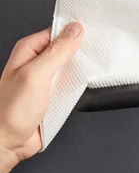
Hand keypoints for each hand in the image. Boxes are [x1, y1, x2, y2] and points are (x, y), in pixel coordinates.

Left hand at [0, 23, 82, 172]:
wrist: (9, 140)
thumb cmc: (11, 110)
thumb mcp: (36, 74)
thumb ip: (57, 52)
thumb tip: (74, 31)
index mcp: (29, 51)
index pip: (57, 32)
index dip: (74, 32)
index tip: (91, 35)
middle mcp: (36, 64)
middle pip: (66, 50)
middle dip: (80, 53)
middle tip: (94, 54)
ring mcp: (45, 80)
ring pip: (70, 69)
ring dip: (80, 72)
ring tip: (88, 73)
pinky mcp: (53, 96)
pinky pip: (70, 87)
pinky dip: (78, 88)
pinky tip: (82, 89)